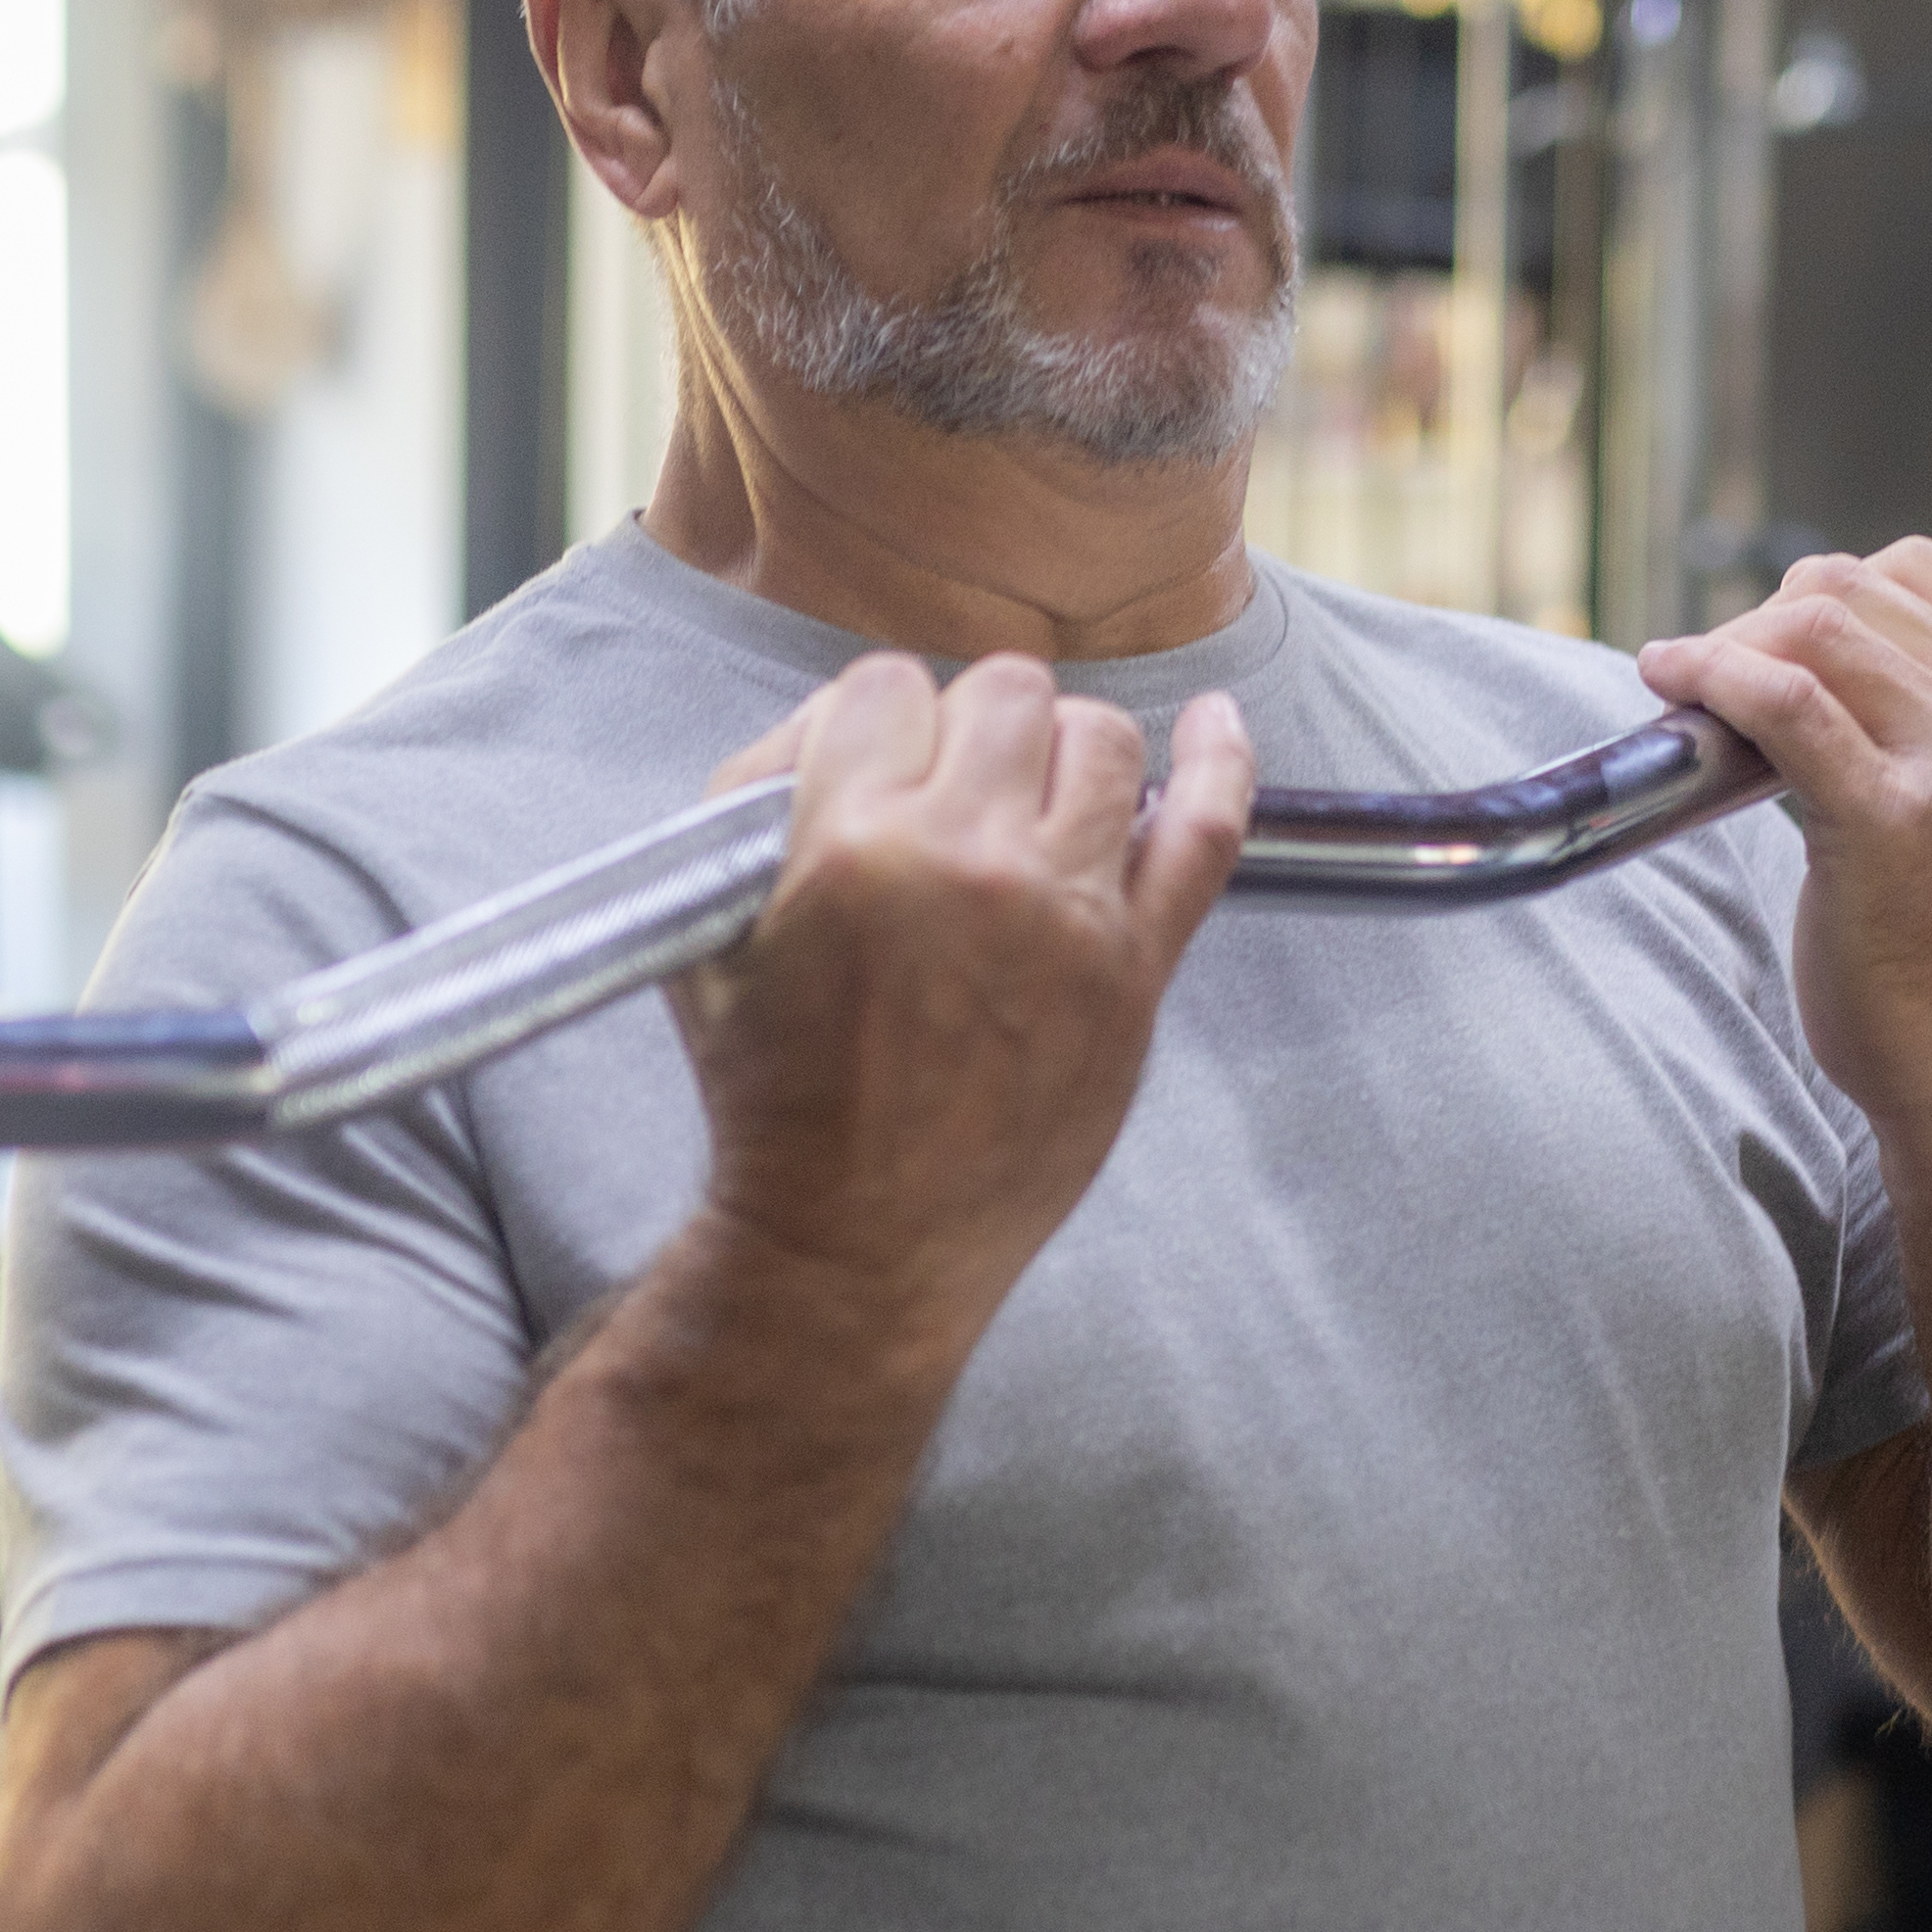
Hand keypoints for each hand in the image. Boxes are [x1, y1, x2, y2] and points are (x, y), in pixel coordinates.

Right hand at [675, 655, 1252, 1352]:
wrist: (855, 1243)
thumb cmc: (778, 1099)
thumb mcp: (710, 934)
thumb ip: (757, 796)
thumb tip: (840, 721)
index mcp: (850, 846)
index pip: (886, 688)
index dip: (878, 726)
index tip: (878, 772)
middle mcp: (966, 863)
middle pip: (1004, 694)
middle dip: (971, 729)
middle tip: (951, 798)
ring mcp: (1063, 914)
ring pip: (1098, 738)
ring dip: (1060, 752)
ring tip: (1032, 804)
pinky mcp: (1132, 969)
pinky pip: (1205, 832)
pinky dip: (1221, 763)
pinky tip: (1213, 727)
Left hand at [1633, 541, 1931, 1133]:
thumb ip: (1916, 694)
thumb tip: (1782, 624)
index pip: (1908, 571)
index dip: (1812, 596)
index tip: (1761, 646)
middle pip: (1847, 591)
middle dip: (1757, 623)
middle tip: (1710, 678)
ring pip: (1810, 628)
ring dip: (1725, 650)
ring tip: (1688, 689)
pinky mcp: (1891, 816)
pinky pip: (1781, 701)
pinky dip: (1712, 679)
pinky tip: (1675, 686)